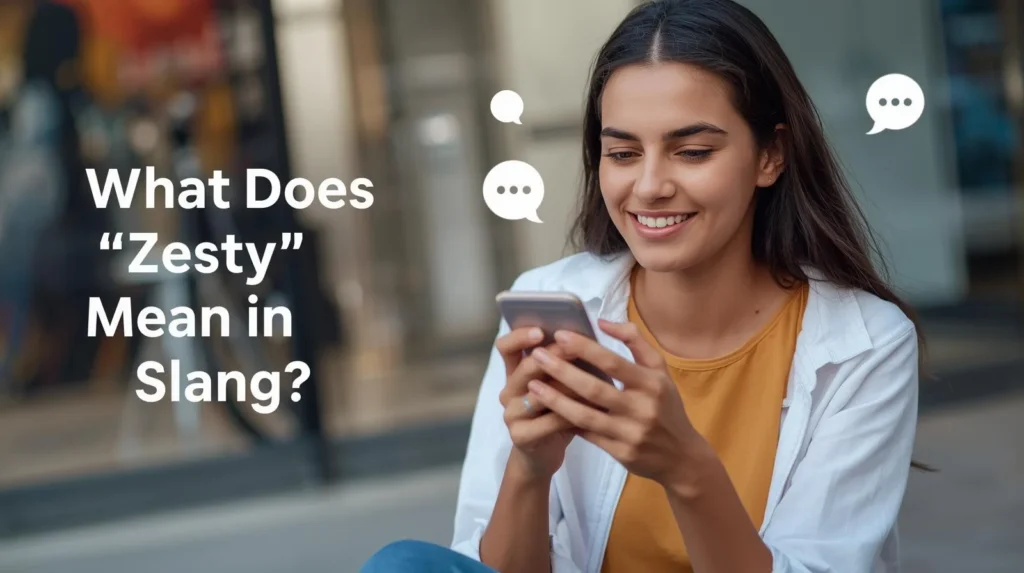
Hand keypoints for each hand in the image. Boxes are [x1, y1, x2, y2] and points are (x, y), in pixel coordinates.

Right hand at [495, 327, 576, 479]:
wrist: (543, 456)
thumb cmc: (555, 414)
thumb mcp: (557, 387)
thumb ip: (563, 365)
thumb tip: (586, 339)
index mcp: (514, 374)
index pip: (505, 347)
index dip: (520, 336)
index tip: (542, 330)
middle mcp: (508, 391)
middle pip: (524, 368)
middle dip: (553, 356)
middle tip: (575, 348)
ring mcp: (511, 415)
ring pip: (538, 394)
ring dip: (566, 386)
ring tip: (591, 378)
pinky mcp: (520, 436)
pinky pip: (549, 420)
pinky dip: (571, 412)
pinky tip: (591, 409)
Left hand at [525, 320, 708, 487]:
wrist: (681, 456)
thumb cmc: (665, 406)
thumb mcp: (660, 371)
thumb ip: (635, 342)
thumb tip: (602, 322)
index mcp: (652, 383)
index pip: (613, 362)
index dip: (584, 348)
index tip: (559, 335)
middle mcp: (642, 408)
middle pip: (594, 388)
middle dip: (562, 371)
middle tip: (536, 356)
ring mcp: (630, 433)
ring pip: (585, 415)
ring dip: (555, 400)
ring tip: (532, 385)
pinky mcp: (621, 453)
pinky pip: (587, 434)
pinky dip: (566, 421)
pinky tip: (545, 410)